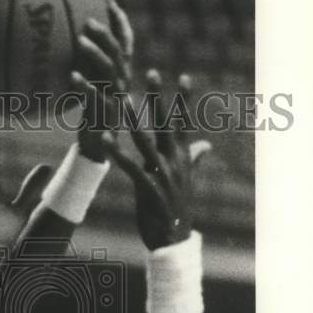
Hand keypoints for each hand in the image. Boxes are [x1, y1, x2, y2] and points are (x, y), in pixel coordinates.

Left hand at [72, 2, 133, 163]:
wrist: (98, 146)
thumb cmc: (92, 113)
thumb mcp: (91, 86)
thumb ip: (87, 66)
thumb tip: (68, 43)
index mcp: (121, 73)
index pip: (126, 43)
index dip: (121, 23)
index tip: (111, 4)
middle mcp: (122, 81)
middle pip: (117, 51)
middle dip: (105, 34)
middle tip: (88, 21)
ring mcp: (116, 96)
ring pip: (109, 69)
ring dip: (95, 53)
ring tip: (80, 42)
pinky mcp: (106, 112)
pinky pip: (95, 95)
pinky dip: (84, 84)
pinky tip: (71, 75)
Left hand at [102, 70, 211, 249]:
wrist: (173, 240)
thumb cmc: (176, 209)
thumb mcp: (184, 181)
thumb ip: (193, 159)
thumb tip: (206, 145)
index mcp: (182, 158)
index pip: (184, 123)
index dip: (184, 100)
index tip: (185, 75)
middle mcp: (174, 163)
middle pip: (166, 124)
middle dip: (159, 98)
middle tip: (152, 71)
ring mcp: (163, 176)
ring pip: (147, 141)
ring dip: (134, 119)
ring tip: (123, 98)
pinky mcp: (148, 190)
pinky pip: (130, 167)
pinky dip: (117, 152)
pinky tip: (106, 138)